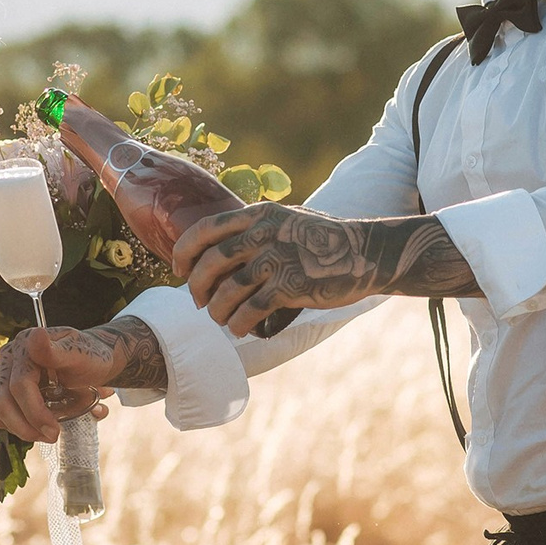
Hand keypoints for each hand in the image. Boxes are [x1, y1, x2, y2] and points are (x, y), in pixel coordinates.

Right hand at [0, 325, 136, 443]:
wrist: (95, 363)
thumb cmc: (91, 358)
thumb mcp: (81, 356)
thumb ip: (57, 351)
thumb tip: (36, 335)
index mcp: (26, 344)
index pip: (19, 385)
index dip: (34, 411)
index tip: (55, 430)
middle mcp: (9, 358)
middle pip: (3, 401)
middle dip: (28, 426)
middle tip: (53, 436)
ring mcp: (4, 374)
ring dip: (23, 429)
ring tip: (49, 434)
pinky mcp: (4, 390)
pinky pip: (2, 416)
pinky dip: (20, 426)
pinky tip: (40, 425)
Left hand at [177, 204, 477, 336]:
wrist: (367, 253)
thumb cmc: (325, 241)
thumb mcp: (289, 220)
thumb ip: (258, 228)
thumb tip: (221, 247)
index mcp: (260, 214)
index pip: (206, 229)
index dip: (184, 251)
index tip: (178, 270)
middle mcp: (265, 232)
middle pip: (211, 262)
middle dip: (196, 287)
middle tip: (198, 302)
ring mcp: (278, 258)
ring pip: (228, 290)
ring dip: (217, 310)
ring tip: (220, 320)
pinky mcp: (292, 284)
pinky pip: (251, 309)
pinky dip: (239, 324)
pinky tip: (240, 330)